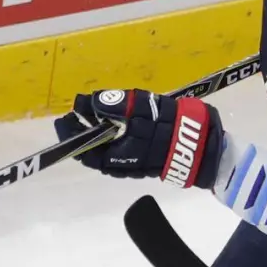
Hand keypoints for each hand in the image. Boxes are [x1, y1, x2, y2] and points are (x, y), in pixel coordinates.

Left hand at [55, 90, 223, 188]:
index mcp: (115, 157)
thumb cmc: (169, 127)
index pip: (83, 149)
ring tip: (95, 113)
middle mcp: (121, 164)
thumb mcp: (140, 109)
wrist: (202, 145)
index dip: (71, 133)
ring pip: (108, 148)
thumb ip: (113, 104)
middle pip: (94, 149)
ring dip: (99, 131)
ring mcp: (134, 163)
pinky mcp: (146, 159)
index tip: (64, 117)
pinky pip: (121, 148)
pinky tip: (118, 122)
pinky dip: (114, 134)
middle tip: (78, 111)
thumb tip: (88, 102)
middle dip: (84, 129)